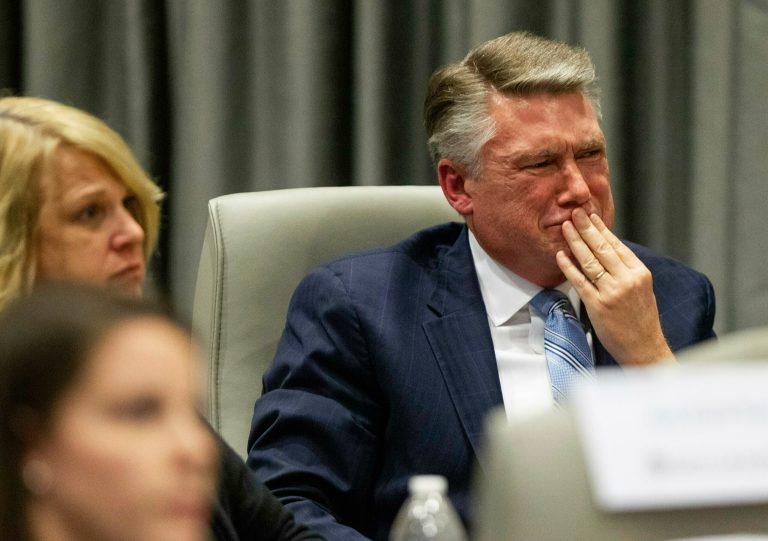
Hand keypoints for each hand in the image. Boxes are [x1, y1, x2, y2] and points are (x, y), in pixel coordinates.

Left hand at [555, 208, 673, 364]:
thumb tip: (607, 250)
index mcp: (640, 273)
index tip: (590, 215)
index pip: (617, 245)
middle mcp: (627, 280)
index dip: (602, 229)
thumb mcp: (642, 289)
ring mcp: (612, 292)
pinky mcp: (598, 306)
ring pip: (590, 261)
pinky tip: (561, 255)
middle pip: (602, 248)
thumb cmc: (641, 319)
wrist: (644, 348)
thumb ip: (626, 270)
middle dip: (586, 228)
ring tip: (565, 227)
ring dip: (575, 242)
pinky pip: (580, 282)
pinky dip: (569, 267)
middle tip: (574, 212)